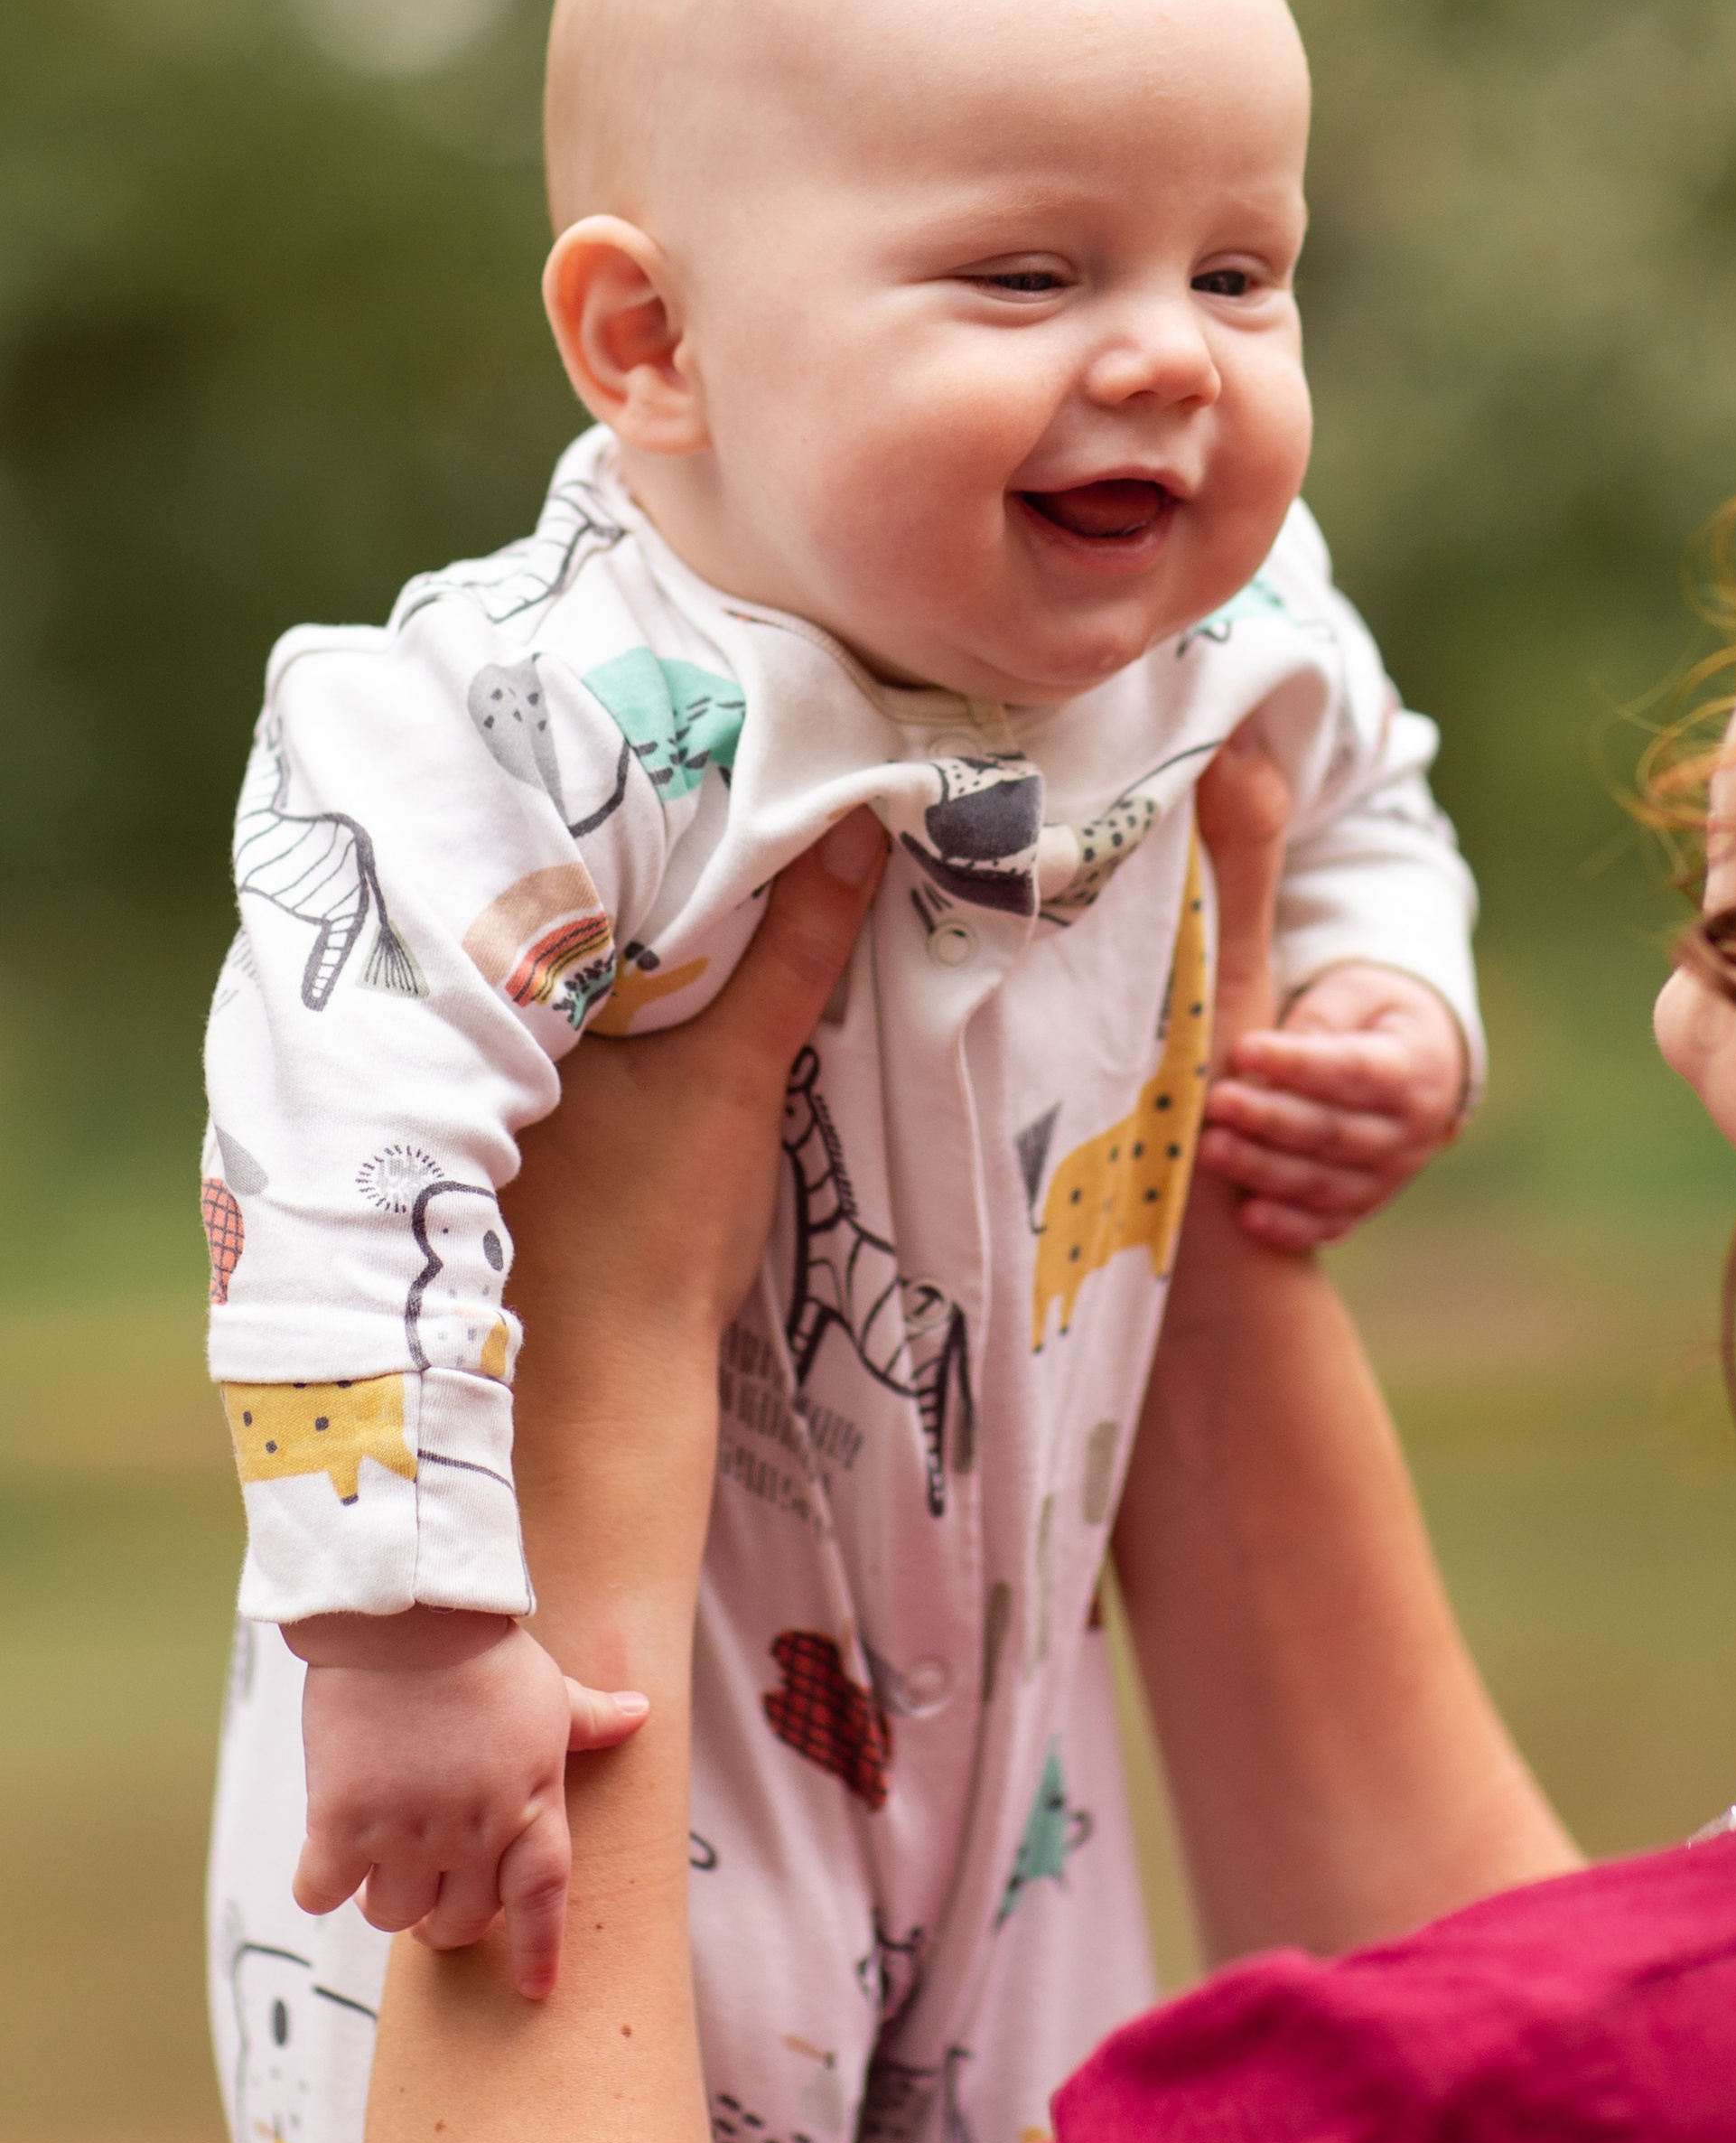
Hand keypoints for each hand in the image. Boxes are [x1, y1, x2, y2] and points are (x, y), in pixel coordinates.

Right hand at [290, 1612, 644, 2000]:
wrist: (406, 1615)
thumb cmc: (483, 1650)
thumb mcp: (550, 1687)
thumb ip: (592, 1718)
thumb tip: (642, 1713)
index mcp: (530, 1803)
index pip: (543, 1899)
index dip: (540, 1949)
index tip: (537, 1991)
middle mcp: (472, 1831)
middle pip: (459, 1922)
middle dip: (445, 1920)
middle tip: (429, 1894)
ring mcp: (407, 1829)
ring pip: (391, 1915)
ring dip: (385, 1901)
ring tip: (378, 1865)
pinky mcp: (342, 1818)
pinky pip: (323, 1890)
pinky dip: (321, 1884)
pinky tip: (327, 1860)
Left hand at [505, 803, 886, 1379]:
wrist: (607, 1376)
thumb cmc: (657, 1228)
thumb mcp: (739, 1072)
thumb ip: (795, 951)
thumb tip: (855, 827)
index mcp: (512, 999)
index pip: (567, 867)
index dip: (628, 815)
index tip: (693, 766)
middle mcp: (473, 1032)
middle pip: (560, 914)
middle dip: (620, 865)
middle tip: (701, 793)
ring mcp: (478, 1085)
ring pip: (558, 970)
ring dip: (614, 931)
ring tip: (689, 860)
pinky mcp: (499, 1128)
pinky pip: (551, 1027)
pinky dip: (597, 999)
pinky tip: (651, 975)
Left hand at [1201, 957, 1467, 1253]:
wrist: (1420, 1071)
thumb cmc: (1369, 1020)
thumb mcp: (1358, 997)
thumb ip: (1319, 1018)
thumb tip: (1268, 1051)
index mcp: (1414, 1069)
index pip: (1352, 1069)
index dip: (1297, 1063)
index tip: (1243, 1049)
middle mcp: (1409, 1132)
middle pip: (1333, 1131)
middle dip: (1270, 1118)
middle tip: (1216, 1101)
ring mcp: (1389, 1177)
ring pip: (1324, 1182)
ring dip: (1265, 1170)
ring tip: (1211, 1149)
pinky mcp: (1364, 1206)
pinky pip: (1327, 1224)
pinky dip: (1288, 1226)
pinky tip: (1247, 1219)